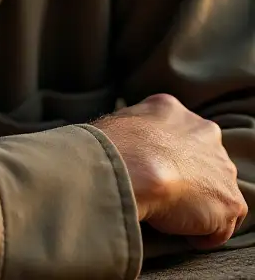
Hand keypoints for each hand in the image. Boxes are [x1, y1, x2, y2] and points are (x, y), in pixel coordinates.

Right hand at [94, 93, 246, 247]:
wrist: (130, 167)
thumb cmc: (112, 147)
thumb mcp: (116, 124)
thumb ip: (132, 133)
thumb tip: (122, 144)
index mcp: (172, 110)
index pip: (175, 133)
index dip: (164, 154)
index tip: (151, 169)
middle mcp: (204, 131)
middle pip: (201, 159)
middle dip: (188, 176)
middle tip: (163, 192)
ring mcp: (221, 166)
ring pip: (213, 191)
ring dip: (196, 204)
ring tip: (170, 215)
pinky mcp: (230, 200)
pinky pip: (220, 225)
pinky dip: (201, 233)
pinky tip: (179, 231)